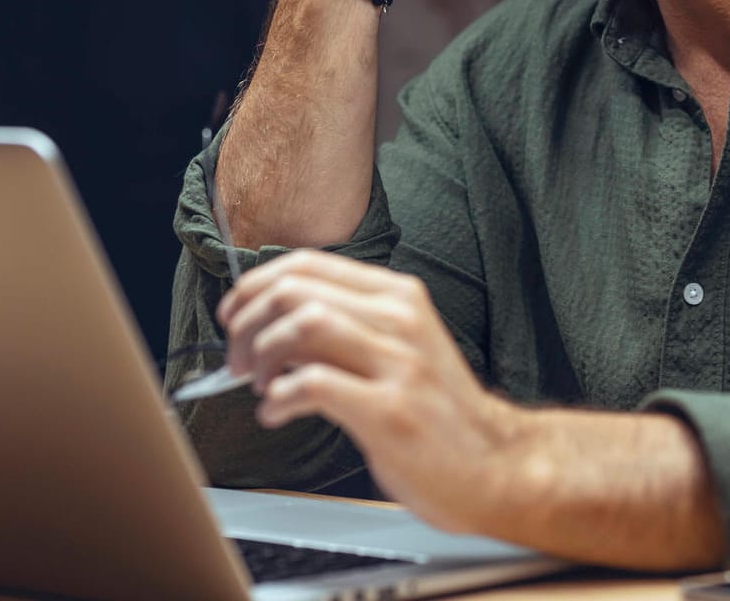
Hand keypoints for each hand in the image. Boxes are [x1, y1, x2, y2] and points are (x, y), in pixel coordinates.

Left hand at [216, 249, 519, 532]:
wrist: (496, 464)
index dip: (255, 285)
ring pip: (304, 325)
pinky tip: (276, 412)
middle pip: (297, 290)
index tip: (234, 314)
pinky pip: (314, 385)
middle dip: (248, 323)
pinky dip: (279, 398)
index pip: (307, 264)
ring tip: (259, 384)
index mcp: (398, 296)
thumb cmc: (439, 412)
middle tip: (236, 358)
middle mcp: (399, 320)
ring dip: (262, 355)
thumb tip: (273, 321)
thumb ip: (347, 326)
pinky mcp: (391, 411)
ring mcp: (399, 364)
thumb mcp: (400, 347)